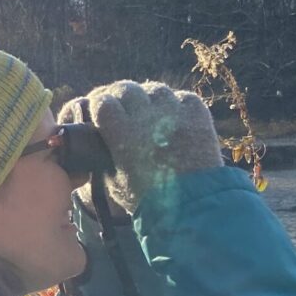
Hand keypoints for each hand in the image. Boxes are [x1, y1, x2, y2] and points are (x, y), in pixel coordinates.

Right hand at [65, 81, 222, 213]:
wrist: (191, 206)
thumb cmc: (147, 200)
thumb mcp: (114, 181)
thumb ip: (104, 155)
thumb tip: (99, 141)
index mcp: (122, 134)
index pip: (102, 102)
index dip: (99, 106)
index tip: (100, 113)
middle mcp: (146, 116)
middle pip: (125, 89)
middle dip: (119, 98)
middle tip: (121, 111)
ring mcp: (174, 111)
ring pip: (153, 90)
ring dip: (147, 100)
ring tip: (148, 117)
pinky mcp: (196, 112)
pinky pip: (180, 97)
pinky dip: (174, 106)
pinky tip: (171, 121)